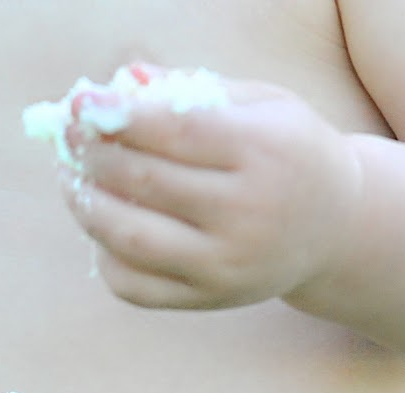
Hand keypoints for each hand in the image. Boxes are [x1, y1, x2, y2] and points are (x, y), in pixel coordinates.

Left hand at [58, 69, 360, 310]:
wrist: (335, 226)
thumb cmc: (286, 151)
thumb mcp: (260, 105)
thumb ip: (193, 90)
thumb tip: (122, 81)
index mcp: (263, 152)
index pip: (175, 130)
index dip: (119, 117)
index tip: (81, 104)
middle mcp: (248, 213)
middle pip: (145, 182)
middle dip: (93, 156)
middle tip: (68, 139)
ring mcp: (227, 263)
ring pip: (130, 237)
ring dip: (87, 205)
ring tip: (74, 181)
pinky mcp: (209, 299)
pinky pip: (134, 285)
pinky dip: (104, 256)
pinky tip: (102, 229)